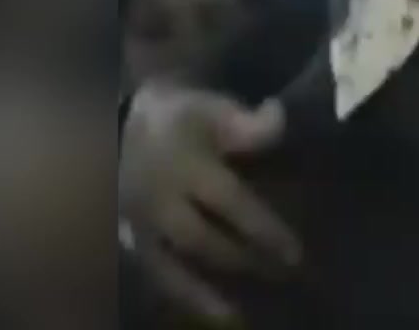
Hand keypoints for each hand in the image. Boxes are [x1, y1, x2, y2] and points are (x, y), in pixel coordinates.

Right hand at [119, 81, 299, 325]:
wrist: (123, 123)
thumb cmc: (180, 118)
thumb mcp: (214, 110)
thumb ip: (248, 124)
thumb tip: (280, 118)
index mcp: (184, 167)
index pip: (230, 203)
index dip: (263, 229)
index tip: (295, 253)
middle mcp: (159, 201)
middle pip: (201, 240)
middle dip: (242, 259)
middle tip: (280, 276)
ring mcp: (136, 224)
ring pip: (167, 267)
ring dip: (202, 293)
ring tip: (236, 315)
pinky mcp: (125, 238)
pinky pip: (151, 273)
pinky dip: (179, 294)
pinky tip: (211, 312)